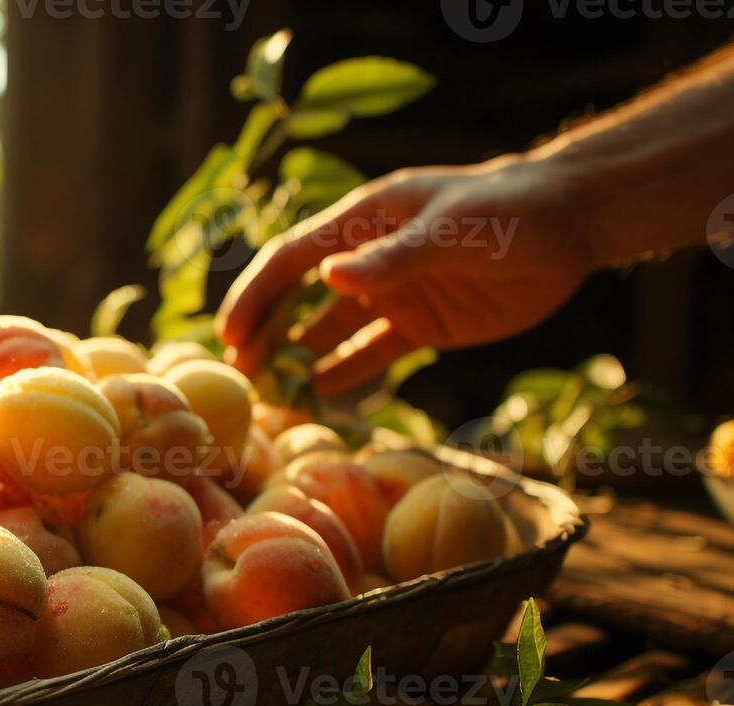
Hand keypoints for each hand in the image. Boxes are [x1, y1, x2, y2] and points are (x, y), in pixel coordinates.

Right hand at [216, 154, 600, 394]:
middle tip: (239, 374)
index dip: (256, 294)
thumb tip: (328, 277)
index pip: (293, 259)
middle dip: (265, 332)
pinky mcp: (419, 326)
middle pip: (299, 298)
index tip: (231, 333)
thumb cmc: (509, 210)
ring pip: (329, 331)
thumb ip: (392, 259)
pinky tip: (315, 398)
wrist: (573, 226)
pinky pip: (369, 354)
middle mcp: (367, 260)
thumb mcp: (452, 231)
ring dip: (297, 359)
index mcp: (364, 222)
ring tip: (267, 393)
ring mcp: (391, 295)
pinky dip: (342, 375)